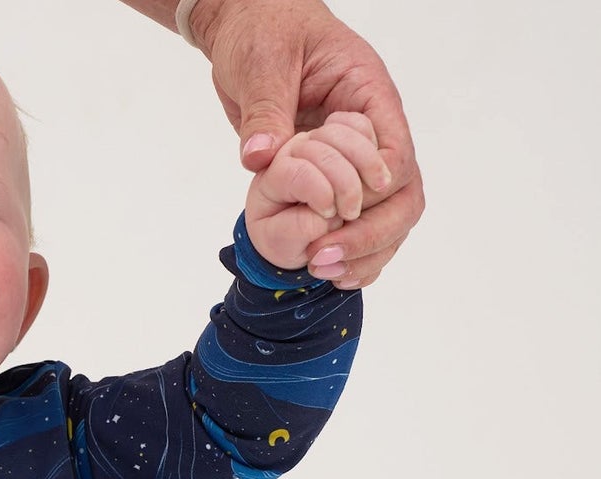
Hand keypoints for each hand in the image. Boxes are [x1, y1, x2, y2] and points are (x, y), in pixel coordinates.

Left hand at [188, 0, 423, 286]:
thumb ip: (266, 111)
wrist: (249, 29)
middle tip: (325, 261)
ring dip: (365, 251)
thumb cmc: (264, 33)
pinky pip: (359, 218)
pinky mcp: (333, 175)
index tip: (335, 220)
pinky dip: (350, 249)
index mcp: (367, 95)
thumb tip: (260, 157)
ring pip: (389, 213)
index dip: (372, 194)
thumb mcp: (261, 64)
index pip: (394, 154)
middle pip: (402, 193)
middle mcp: (371, 130)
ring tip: (326, 275)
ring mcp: (356, 156)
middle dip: (372, 234)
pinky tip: (327, 271)